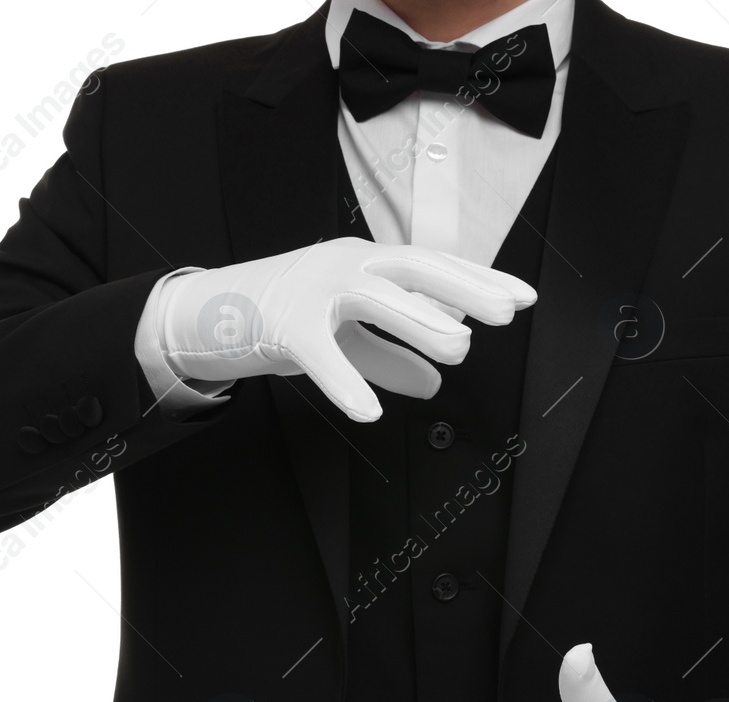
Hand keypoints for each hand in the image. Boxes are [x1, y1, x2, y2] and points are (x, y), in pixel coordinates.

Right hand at [148, 237, 535, 421]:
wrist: (206, 311)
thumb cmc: (281, 316)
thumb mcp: (345, 338)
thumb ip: (391, 358)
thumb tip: (434, 386)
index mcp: (366, 263)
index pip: (433, 266)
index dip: (479, 279)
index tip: (523, 296)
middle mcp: (345, 264)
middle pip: (413, 268)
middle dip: (463, 287)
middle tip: (506, 311)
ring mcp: (311, 289)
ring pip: (373, 296)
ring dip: (418, 320)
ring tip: (458, 347)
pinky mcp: (280, 323)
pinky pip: (318, 353)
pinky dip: (345, 381)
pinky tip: (369, 410)